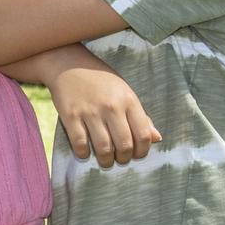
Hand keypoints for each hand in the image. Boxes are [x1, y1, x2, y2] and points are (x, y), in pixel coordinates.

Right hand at [45, 57, 160, 167]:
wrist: (68, 64)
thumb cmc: (100, 80)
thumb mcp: (124, 92)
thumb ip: (140, 116)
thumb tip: (156, 138)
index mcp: (128, 100)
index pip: (143, 134)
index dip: (142, 151)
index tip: (136, 155)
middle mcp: (111, 106)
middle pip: (124, 145)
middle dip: (124, 158)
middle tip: (120, 159)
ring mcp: (90, 111)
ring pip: (103, 148)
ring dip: (106, 161)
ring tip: (105, 161)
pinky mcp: (70, 115)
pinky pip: (80, 143)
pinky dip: (84, 153)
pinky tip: (85, 152)